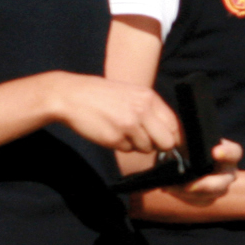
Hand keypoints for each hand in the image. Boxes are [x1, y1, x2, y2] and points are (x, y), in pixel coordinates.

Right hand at [46, 73, 180, 155]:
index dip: (172, 136)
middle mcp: (142, 110)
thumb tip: (170, 133)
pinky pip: (128, 150)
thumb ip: (150, 111)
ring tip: (120, 128)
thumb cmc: (100, 95)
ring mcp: (129, 125)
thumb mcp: (130, 94)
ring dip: (136, 144)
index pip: (175, 125)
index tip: (168, 141)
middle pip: (167, 142)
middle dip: (158, 145)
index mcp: (148, 97)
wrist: (69, 95)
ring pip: (147, 148)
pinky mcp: (115, 138)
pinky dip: (120, 145)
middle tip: (145, 139)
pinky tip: (109, 131)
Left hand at [159, 139, 243, 206]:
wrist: (173, 156)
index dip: (227, 153)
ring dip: (191, 193)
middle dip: (207, 185)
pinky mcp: (208, 198)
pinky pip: (200, 202)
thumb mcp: (183, 136)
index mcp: (227, 152)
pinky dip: (184, 197)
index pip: (235, 152)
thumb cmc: (182, 142)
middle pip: (225, 181)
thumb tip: (176, 140)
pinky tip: (169, 188)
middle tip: (190, 186)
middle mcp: (228, 171)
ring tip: (170, 187)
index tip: (215, 153)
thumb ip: (184, 137)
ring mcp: (220, 186)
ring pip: (213, 194)